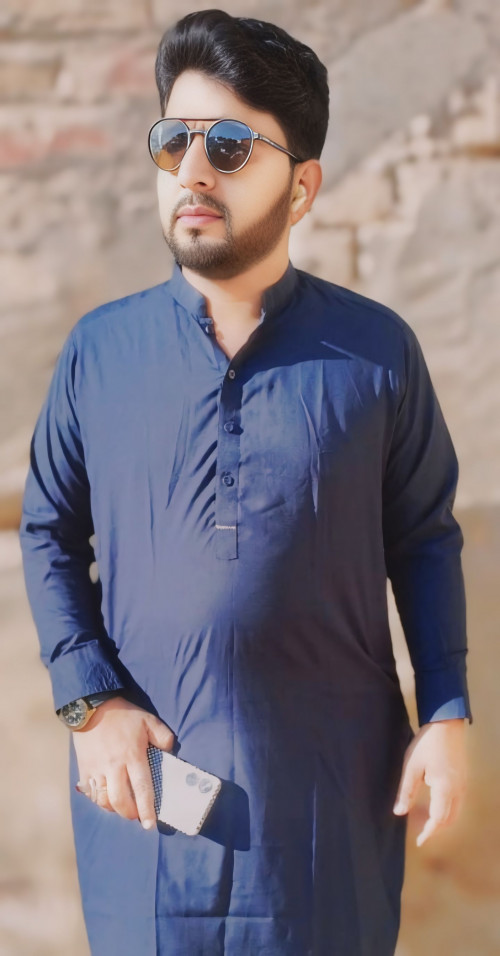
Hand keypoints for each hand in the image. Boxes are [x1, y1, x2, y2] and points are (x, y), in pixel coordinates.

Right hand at [72, 696, 174, 829]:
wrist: (91, 707)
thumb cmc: (124, 715)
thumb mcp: (148, 720)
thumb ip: (163, 736)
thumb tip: (170, 751)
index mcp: (132, 755)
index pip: (142, 788)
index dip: (147, 809)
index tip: (150, 824)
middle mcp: (114, 766)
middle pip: (120, 801)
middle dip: (130, 813)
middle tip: (137, 815)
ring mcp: (96, 769)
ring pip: (103, 800)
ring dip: (114, 809)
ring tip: (122, 807)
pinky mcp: (84, 769)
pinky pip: (90, 793)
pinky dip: (98, 800)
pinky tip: (106, 797)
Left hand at [393, 718, 467, 845]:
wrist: (446, 723)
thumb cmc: (426, 743)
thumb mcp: (411, 767)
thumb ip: (406, 791)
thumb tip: (399, 813)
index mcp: (444, 789)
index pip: (438, 820)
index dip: (428, 833)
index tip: (418, 842)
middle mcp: (457, 791)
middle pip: (448, 819)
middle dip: (435, 829)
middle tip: (420, 833)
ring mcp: (462, 785)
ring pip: (455, 813)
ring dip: (441, 821)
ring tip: (426, 822)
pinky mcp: (462, 779)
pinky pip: (457, 803)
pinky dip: (447, 811)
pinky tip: (435, 807)